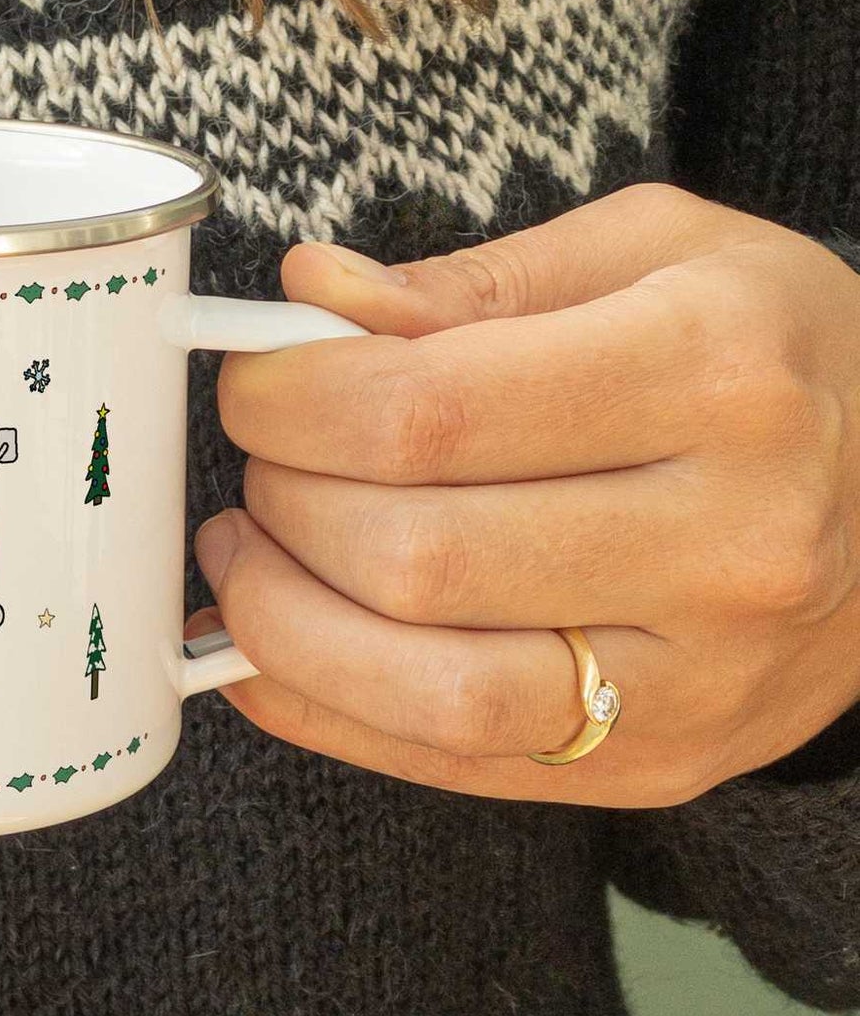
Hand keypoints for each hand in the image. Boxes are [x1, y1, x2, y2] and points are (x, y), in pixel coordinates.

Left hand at [187, 184, 859, 805]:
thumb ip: (471, 280)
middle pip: (414, 556)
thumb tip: (309, 297)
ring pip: (428, 690)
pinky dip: (321, 711)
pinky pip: (448, 763)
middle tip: (263, 462)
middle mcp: (727, 539)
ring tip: (249, 552)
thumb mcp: (654, 251)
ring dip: (284, 623)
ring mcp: (703, 676)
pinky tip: (264, 649)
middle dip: (284, 503)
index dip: (291, 403)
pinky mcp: (662, 763)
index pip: (429, 412)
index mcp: (715, 374)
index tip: (253, 383)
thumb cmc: (766, 349)